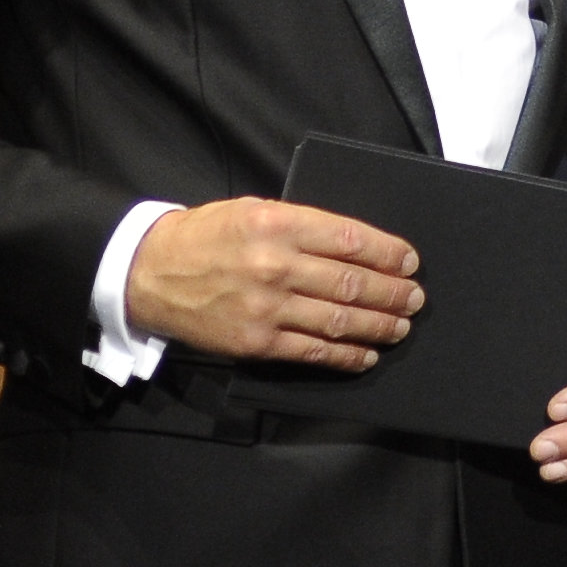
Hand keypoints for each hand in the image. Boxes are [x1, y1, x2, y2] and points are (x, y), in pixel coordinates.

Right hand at [123, 197, 420, 366]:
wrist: (151, 273)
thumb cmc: (207, 235)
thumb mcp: (255, 210)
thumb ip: (302, 225)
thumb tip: (356, 245)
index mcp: (279, 224)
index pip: (350, 239)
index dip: (388, 252)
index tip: (410, 261)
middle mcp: (276, 265)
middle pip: (352, 283)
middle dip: (392, 292)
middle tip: (416, 298)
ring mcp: (266, 308)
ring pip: (339, 320)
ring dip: (378, 325)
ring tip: (401, 326)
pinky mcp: (256, 342)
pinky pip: (312, 351)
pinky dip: (346, 356)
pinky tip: (366, 355)